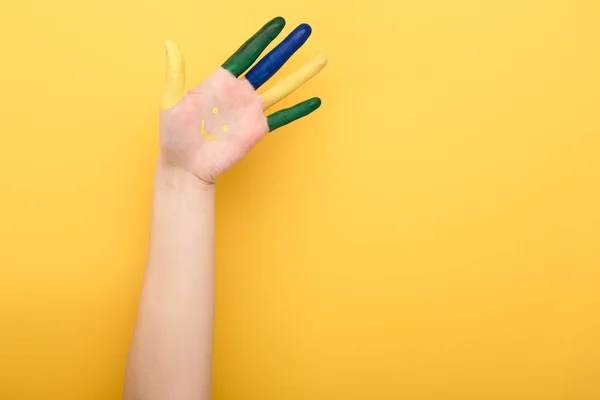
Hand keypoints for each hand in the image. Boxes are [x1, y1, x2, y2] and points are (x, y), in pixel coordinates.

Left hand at [158, 16, 326, 184]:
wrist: (186, 166)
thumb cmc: (176, 135)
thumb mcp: (171, 102)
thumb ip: (176, 74)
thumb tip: (170, 44)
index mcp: (221, 81)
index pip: (247, 54)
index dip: (263, 38)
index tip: (279, 24)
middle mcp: (240, 92)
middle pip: (270, 65)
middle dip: (288, 48)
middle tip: (305, 30)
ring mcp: (251, 111)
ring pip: (282, 88)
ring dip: (302, 74)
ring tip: (321, 59)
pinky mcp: (257, 130)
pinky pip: (282, 117)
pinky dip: (299, 110)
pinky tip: (315, 101)